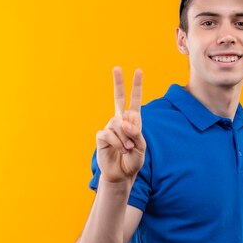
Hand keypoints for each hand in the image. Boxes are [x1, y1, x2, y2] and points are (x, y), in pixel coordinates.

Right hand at [95, 66, 145, 182]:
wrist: (121, 174)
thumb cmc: (133, 160)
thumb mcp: (140, 146)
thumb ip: (135, 132)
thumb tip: (123, 121)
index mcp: (133, 121)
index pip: (135, 100)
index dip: (136, 86)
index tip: (138, 71)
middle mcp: (120, 121)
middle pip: (118, 98)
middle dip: (118, 82)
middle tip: (117, 67)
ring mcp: (110, 127)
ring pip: (118, 123)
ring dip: (125, 138)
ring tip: (128, 149)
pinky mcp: (102, 136)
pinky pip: (110, 133)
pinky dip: (118, 143)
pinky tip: (121, 150)